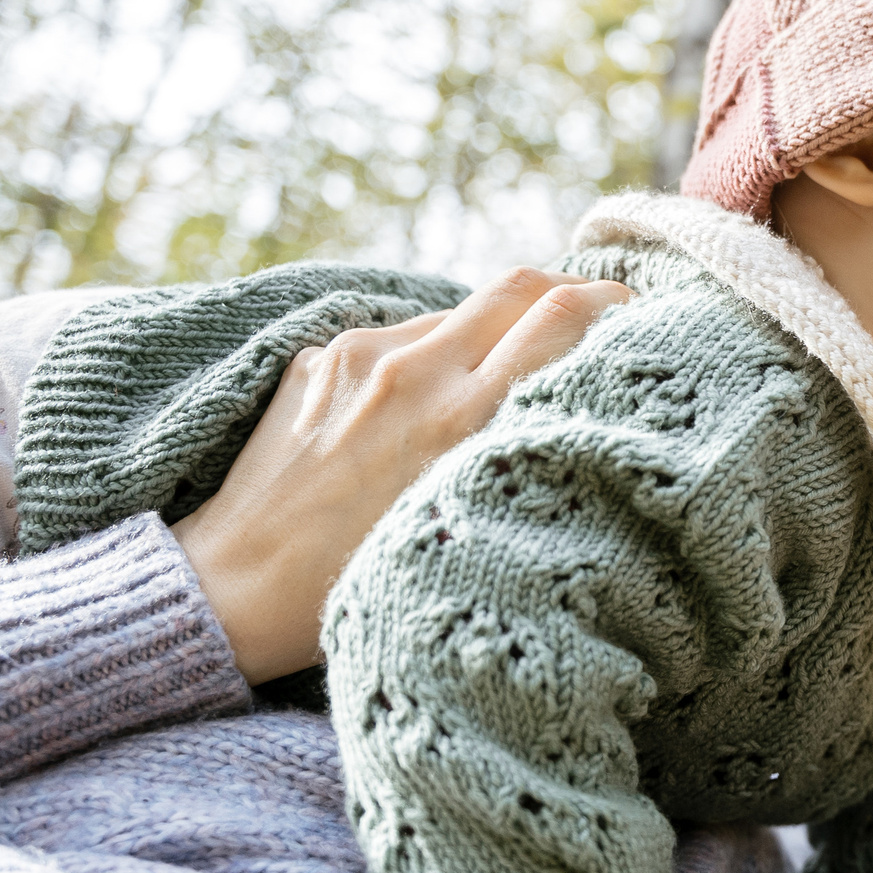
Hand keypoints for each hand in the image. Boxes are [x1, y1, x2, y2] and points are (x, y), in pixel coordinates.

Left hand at [170, 267, 629, 684]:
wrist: (238, 588)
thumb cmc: (362, 581)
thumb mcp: (467, 517)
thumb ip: (516, 444)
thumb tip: (565, 389)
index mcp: (460, 417)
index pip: (560, 315)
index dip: (610, 302)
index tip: (634, 315)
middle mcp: (412, 370)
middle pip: (518, 284)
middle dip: (566, 291)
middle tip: (593, 315)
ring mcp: (358, 357)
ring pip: (453, 314)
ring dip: (487, 335)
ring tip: (487, 390)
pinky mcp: (318, 358)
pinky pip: (394, 340)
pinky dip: (421, 363)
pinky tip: (408, 419)